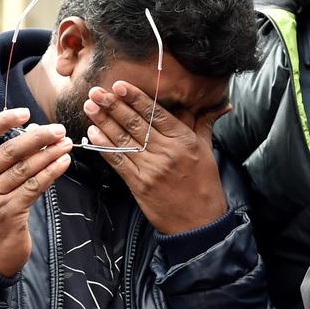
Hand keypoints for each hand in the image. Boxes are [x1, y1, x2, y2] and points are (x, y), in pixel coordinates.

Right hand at [0, 108, 72, 275]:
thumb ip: (6, 160)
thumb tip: (37, 132)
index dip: (3, 120)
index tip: (25, 113)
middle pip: (10, 150)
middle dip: (39, 137)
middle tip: (59, 130)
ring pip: (26, 168)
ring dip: (50, 154)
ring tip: (66, 145)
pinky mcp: (9, 212)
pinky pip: (35, 186)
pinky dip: (52, 172)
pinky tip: (63, 163)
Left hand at [83, 80, 230, 234]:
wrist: (199, 223)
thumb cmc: (204, 185)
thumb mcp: (206, 150)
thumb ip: (204, 124)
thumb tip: (219, 105)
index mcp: (183, 140)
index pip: (156, 113)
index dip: (136, 98)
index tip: (119, 85)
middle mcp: (167, 152)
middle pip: (135, 123)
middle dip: (113, 105)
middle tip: (95, 91)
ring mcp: (152, 168)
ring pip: (123, 140)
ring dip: (104, 122)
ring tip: (90, 107)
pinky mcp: (139, 184)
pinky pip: (119, 161)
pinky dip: (104, 147)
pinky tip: (93, 134)